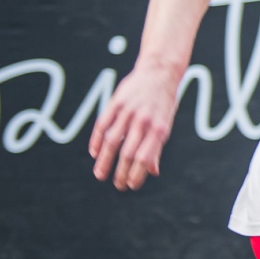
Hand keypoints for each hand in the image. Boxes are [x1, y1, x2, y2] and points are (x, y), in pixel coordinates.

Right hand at [88, 60, 182, 190]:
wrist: (159, 72)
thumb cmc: (163, 104)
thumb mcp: (165, 125)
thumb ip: (157, 147)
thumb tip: (153, 172)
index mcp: (159, 129)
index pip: (145, 157)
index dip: (137, 174)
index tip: (131, 186)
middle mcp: (143, 122)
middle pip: (128, 152)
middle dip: (121, 172)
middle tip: (117, 185)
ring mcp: (128, 112)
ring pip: (112, 141)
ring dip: (105, 161)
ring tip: (100, 175)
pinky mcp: (116, 103)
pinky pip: (103, 125)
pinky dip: (97, 141)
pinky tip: (94, 154)